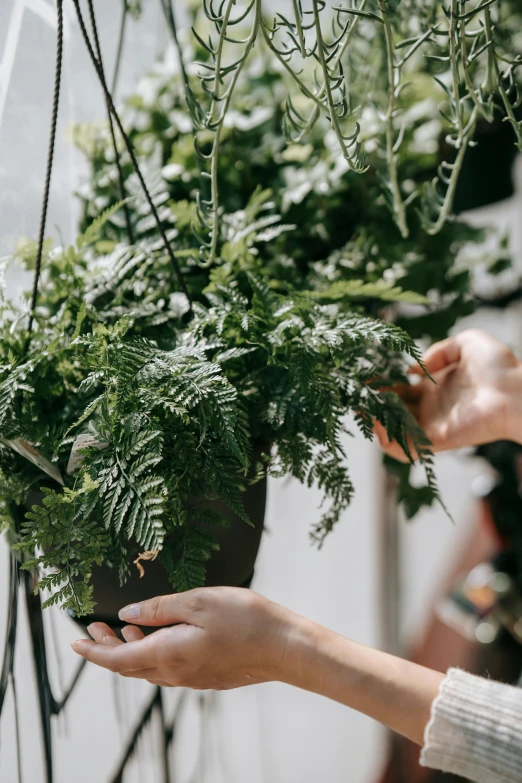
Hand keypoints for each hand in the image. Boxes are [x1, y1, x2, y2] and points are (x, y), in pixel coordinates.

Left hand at [71, 587, 293, 688]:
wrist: (284, 648)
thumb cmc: (246, 620)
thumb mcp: (198, 602)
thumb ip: (159, 608)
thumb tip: (127, 614)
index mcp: (169, 654)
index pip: (118, 659)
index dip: (93, 650)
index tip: (75, 640)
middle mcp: (176, 673)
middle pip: (129, 666)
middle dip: (107, 647)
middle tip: (93, 628)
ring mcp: (193, 678)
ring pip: (149, 668)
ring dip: (130, 650)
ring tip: (124, 627)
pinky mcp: (207, 676)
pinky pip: (168, 668)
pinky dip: (152, 653)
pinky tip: (160, 636)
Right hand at [376, 329, 521, 460]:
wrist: (516, 392)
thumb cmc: (498, 368)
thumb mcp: (467, 342)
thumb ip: (438, 351)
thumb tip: (414, 370)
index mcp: (435, 388)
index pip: (400, 390)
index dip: (381, 385)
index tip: (366, 377)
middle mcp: (431, 409)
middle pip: (391, 411)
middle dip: (371, 404)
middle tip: (356, 394)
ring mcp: (432, 426)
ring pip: (392, 432)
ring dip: (374, 422)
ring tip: (364, 408)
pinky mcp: (436, 440)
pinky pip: (404, 449)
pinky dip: (386, 441)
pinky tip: (377, 424)